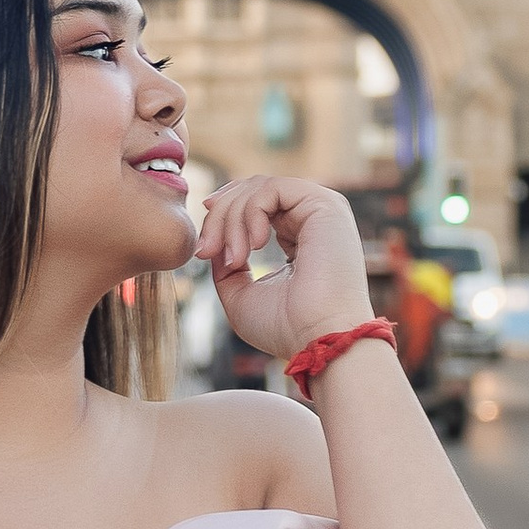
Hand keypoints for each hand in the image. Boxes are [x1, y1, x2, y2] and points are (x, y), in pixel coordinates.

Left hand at [194, 176, 373, 365]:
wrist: (318, 339)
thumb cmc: (286, 327)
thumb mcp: (240, 294)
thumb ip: (224, 264)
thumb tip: (214, 243)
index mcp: (299, 238)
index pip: (254, 208)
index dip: (221, 218)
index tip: (203, 251)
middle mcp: (311, 220)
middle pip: (251, 193)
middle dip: (219, 217)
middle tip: (207, 251)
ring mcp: (320, 210)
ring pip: (257, 189)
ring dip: (231, 220)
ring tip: (233, 258)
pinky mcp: (324, 204)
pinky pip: (271, 189)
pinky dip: (250, 212)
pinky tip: (253, 245)